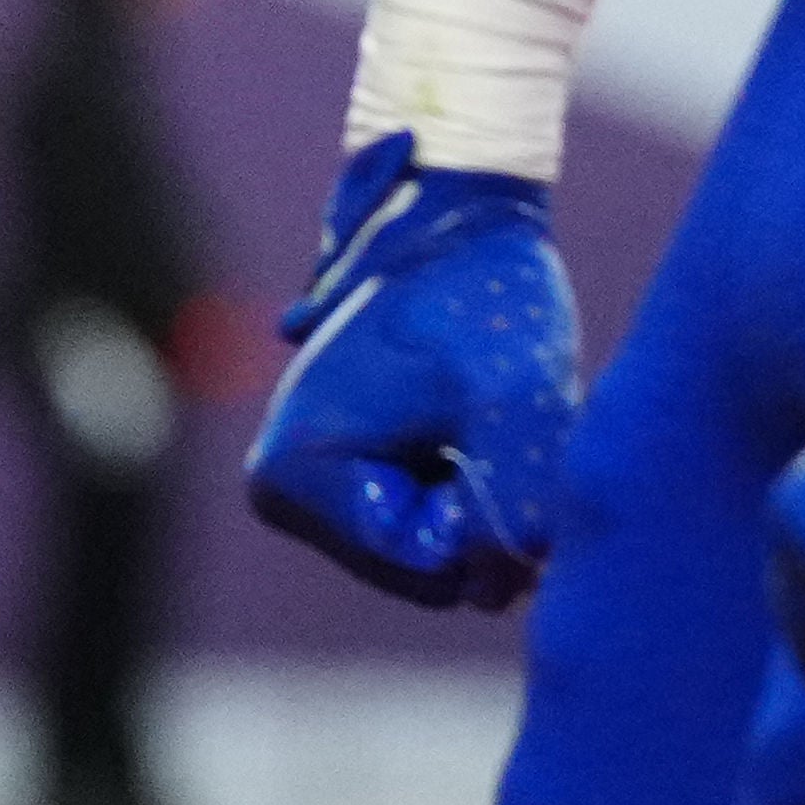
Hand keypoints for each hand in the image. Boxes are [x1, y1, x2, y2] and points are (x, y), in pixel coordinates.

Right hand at [241, 135, 583, 611]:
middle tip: (510, 420)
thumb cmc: (482, 295)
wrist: (462, 217)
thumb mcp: (515, 394)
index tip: (518, 442)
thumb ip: (515, 499)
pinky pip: (434, 511)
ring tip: (492, 409)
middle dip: (484, 508)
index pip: (421, 562)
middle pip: (423, 564)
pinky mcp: (351, 470)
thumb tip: (505, 587)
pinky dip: (475, 475)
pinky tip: (480, 414)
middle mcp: (286, 490)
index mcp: (297, 474)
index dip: (493, 523)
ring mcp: (316, 483)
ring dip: (485, 490)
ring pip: (436, 541)